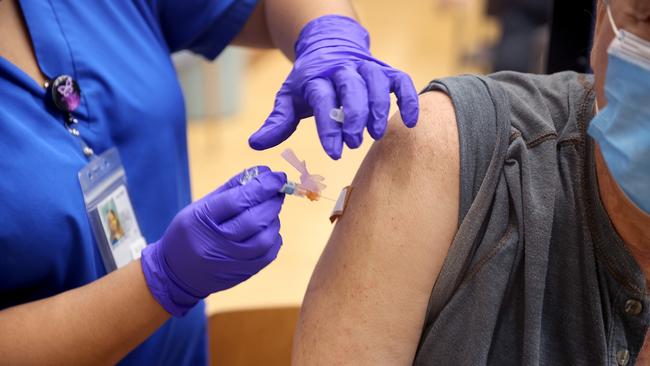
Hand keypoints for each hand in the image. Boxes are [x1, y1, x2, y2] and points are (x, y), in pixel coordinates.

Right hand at [141, 166, 285, 315]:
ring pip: (265, 238)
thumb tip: (262, 172)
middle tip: (277, 191)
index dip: (262, 186)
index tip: (277, 176)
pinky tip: (267, 229)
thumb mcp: (200, 206)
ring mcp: (231, 262)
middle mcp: (216, 243)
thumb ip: (231, 188)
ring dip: (274, 219)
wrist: (177, 274)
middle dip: (272, 201)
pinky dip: (274, 237)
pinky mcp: (243, 274)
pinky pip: (269, 254)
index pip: (238, 200)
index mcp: (202, 219)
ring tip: (269, 210)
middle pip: (255, 220)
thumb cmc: (189, 233)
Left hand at [249, 15, 418, 159]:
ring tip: (376, 134)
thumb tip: (255, 144)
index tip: (333, 153)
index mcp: (316, 77)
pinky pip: (402, 80)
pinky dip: (409, 98)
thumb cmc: (311, 81)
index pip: (322, 100)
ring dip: (379, 108)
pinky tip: (410, 121)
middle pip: (351, 88)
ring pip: (377, 81)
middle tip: (354, 143)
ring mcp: (366, 68)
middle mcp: (342, 69)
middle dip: (354, 116)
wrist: (329, 46)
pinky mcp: (386, 70)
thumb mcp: (290, 98)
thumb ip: (277, 122)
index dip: (328, 127)